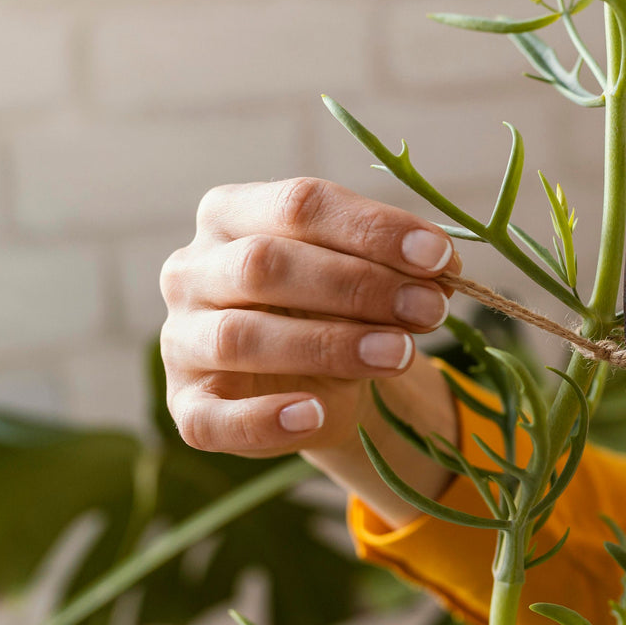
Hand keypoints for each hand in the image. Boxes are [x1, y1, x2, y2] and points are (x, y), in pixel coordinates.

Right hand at [160, 177, 456, 457]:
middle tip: (430, 310)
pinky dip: (264, 420)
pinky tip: (315, 415)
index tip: (438, 257)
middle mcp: (193, 270)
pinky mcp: (186, 405)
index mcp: (232, 214)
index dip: (372, 229)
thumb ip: (399, 265)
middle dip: (357, 286)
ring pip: (240, 337)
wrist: (313, 380)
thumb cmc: (335, 307)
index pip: (298, 205)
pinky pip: (211, 418)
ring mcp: (180, 338)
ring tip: (399, 355)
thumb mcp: (368, 275)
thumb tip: (445, 268)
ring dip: (328, 345)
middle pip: (265, 264)